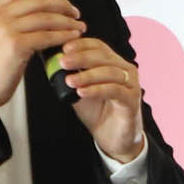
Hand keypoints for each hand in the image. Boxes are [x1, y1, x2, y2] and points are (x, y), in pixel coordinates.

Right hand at [0, 0, 82, 111]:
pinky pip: (46, 37)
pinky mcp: (16, 46)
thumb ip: (12, 21)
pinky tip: (72, 37)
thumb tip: (37, 15)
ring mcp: (7, 30)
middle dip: (61, 4)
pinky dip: (62, 36)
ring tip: (78, 26)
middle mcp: (0, 17)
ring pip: (45, 18)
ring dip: (66, 21)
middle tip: (74, 12)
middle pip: (38, 1)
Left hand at [55, 35, 146, 163]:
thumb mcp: (80, 90)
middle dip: (81, 57)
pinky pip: (114, 90)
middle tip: (63, 62)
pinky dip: (96, 89)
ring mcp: (131, 85)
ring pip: (109, 72)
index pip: (98, 46)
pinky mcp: (132, 100)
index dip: (82, 44)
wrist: (113, 139)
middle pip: (103, 56)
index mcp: (114, 63)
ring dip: (87, 75)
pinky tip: (82, 92)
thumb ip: (71, 76)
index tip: (64, 48)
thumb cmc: (98, 112)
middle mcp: (125, 70)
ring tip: (69, 80)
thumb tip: (51, 63)